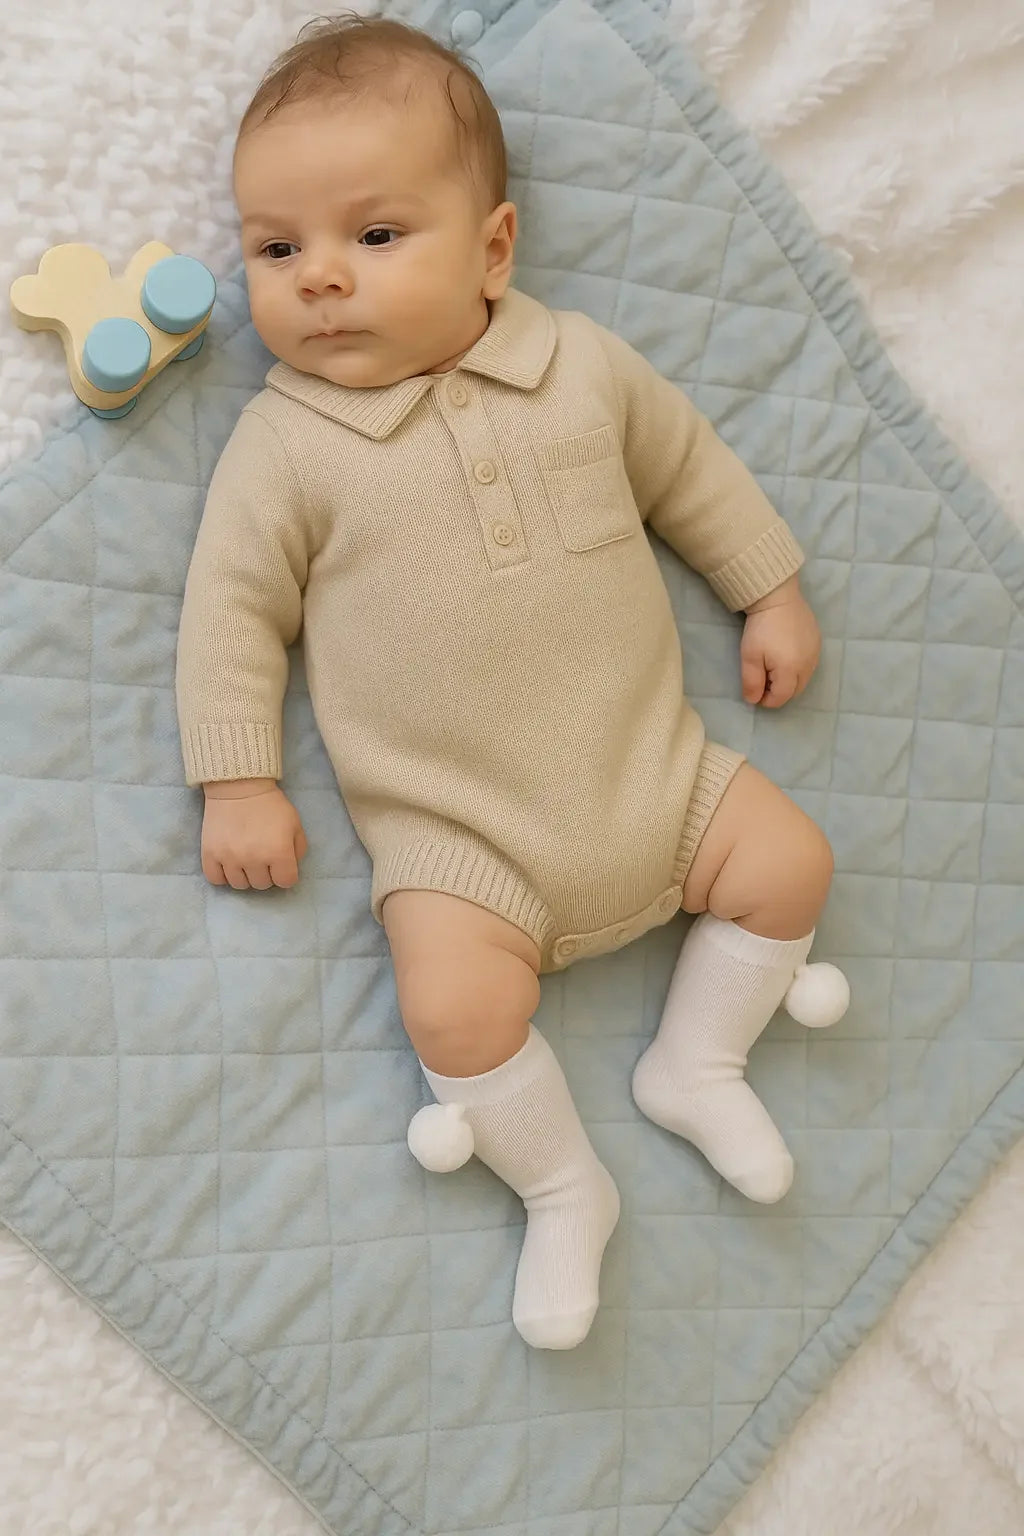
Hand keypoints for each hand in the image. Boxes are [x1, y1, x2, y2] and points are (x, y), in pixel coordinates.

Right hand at [201, 779, 307, 889]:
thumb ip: (298, 849)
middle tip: (262, 857)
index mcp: (278, 852)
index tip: (280, 863)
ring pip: (240, 885)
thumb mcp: (295, 824)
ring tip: (245, 859)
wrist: (238, 786)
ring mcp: (230, 858)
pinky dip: (223, 875)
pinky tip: (228, 863)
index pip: (286, 882)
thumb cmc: (270, 805)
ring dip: (245, 875)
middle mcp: (254, 859)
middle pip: (262, 885)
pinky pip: (216, 879)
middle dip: (265, 873)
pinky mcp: (210, 854)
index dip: (285, 873)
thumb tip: (290, 868)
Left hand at [740, 576, 820, 708]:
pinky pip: (809, 664)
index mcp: (791, 670)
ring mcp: (816, 654)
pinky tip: (785, 655)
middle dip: (779, 692)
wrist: (778, 597)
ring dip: (789, 681)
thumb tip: (754, 701)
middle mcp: (808, 666)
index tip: (755, 691)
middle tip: (763, 679)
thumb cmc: (761, 628)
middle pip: (795, 691)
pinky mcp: (818, 643)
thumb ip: (752, 682)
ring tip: (772, 667)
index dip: (766, 700)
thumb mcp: (749, 657)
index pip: (781, 698)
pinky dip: (797, 668)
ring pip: (804, 679)